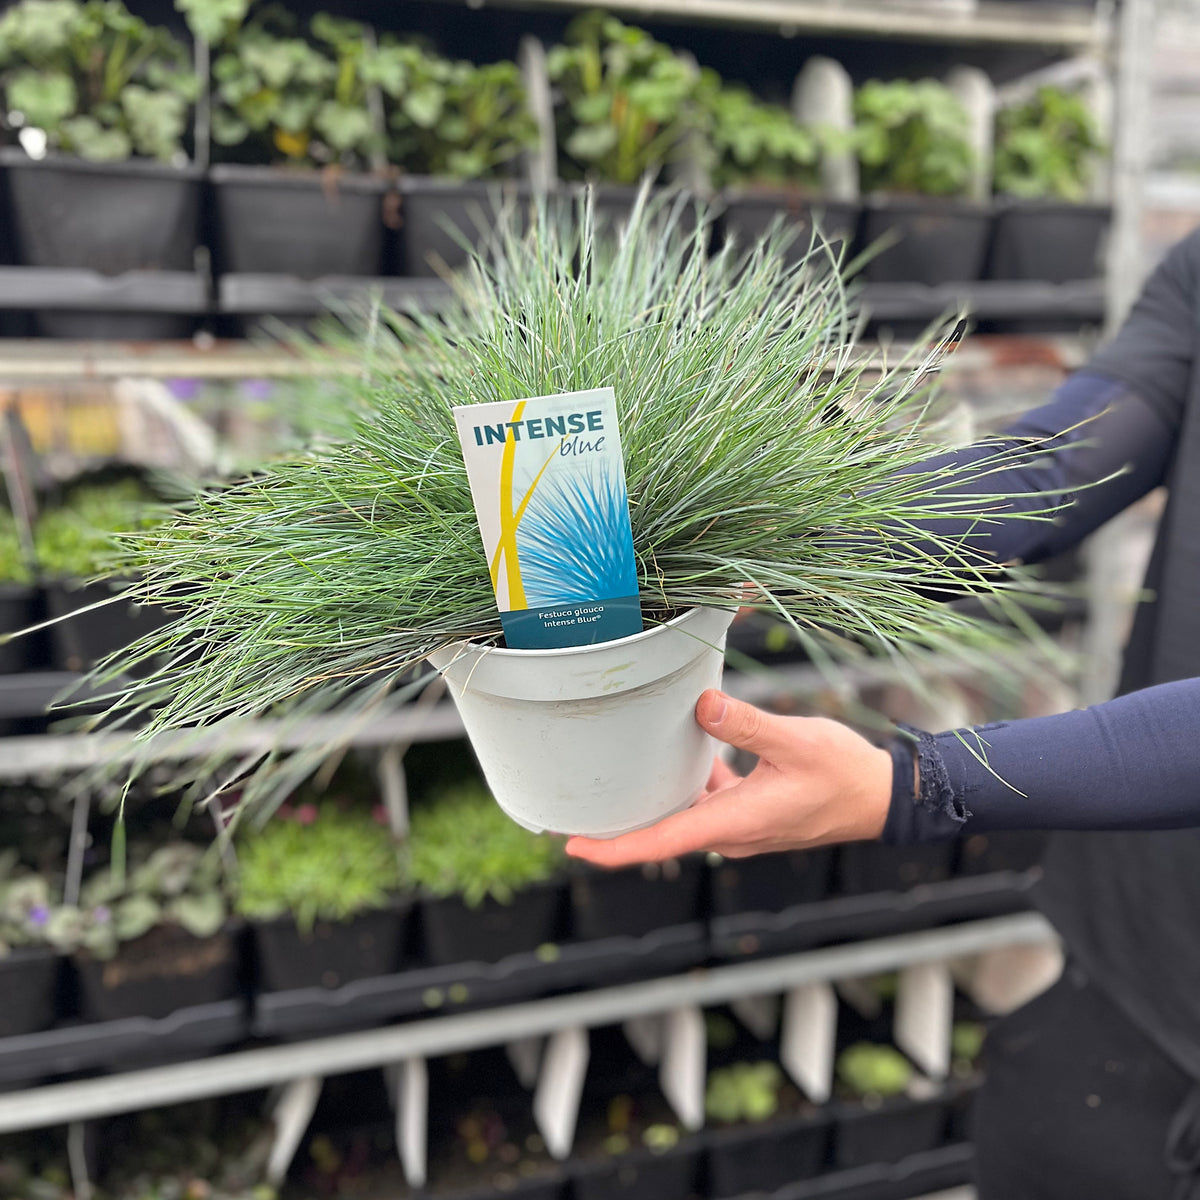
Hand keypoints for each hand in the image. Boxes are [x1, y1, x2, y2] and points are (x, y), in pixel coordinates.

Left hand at [565, 689, 893, 866]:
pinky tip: (682, 753)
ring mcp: (740, 826)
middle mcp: (730, 833)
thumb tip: (701, 706)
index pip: (661, 843)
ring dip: (649, 804)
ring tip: (610, 779)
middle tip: (570, 809)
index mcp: (735, 822)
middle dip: (617, 827)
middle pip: (660, 834)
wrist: (882, 799)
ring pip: (682, 817)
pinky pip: (705, 804)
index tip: (572, 845)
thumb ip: (747, 724)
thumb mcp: (795, 742)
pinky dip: (685, 786)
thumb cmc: (844, 774)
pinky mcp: (750, 814)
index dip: (613, 848)